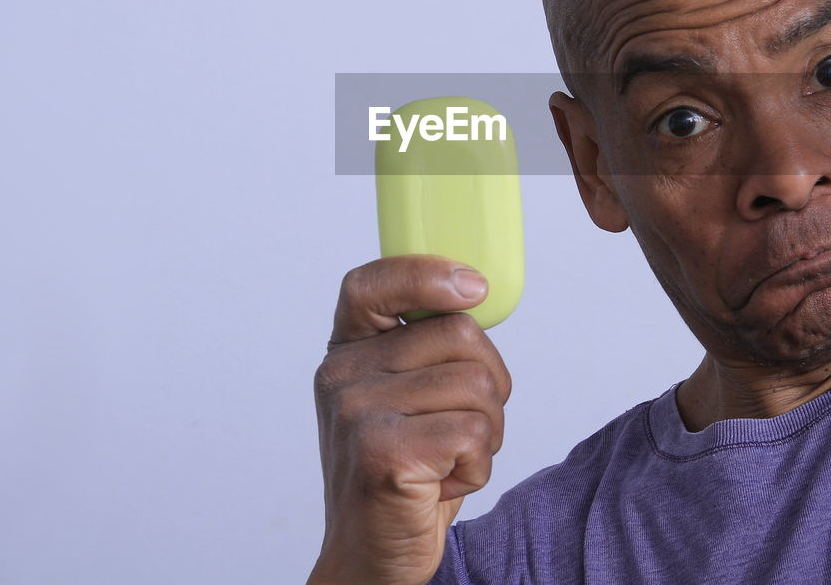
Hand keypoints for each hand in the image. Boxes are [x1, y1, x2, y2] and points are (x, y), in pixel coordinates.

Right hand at [309, 256, 511, 583]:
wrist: (372, 558)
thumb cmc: (404, 473)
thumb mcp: (404, 396)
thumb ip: (424, 346)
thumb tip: (475, 289)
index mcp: (345, 352)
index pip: (371, 285)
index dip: (425, 274)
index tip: (473, 287)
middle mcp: (341, 376)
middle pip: (461, 335)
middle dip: (488, 385)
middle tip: (460, 430)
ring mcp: (357, 413)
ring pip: (478, 385)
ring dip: (486, 433)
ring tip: (447, 460)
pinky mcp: (384, 452)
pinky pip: (475, 431)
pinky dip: (478, 466)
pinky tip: (441, 485)